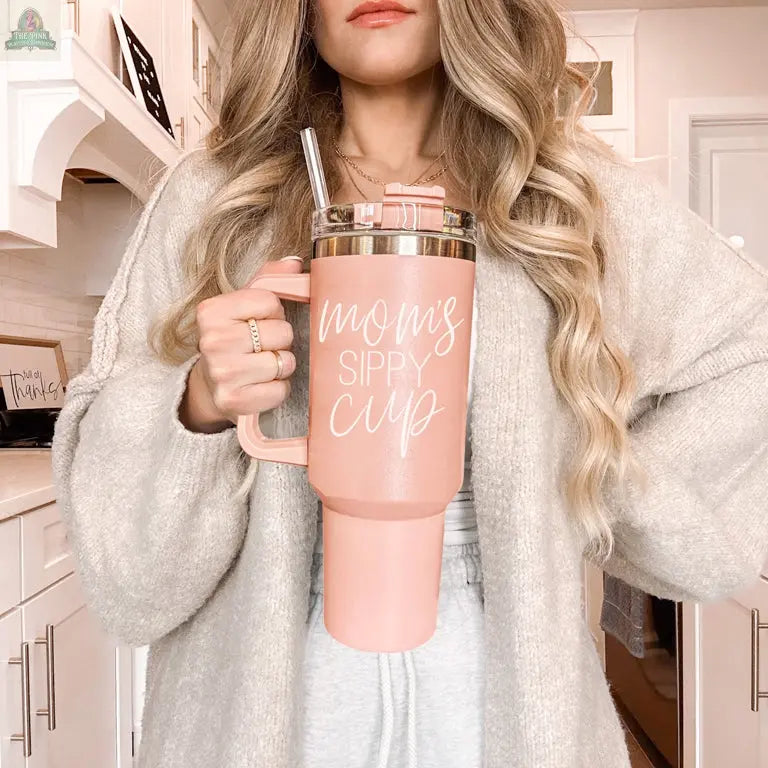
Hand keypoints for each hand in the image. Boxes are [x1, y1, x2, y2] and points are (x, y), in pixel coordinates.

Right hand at [179, 256, 302, 432]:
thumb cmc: (234, 340)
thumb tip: (295, 263)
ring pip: (284, 361)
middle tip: (263, 347)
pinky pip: (280, 390)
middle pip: (282, 332)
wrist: (211, 386)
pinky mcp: (234, 401)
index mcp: (211, 311)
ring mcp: (222, 373)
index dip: (275, 313)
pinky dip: (278, 389)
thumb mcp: (243, 305)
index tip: (261, 321)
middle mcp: (212, 341)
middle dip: (281, 340)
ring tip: (263, 366)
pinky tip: (261, 386)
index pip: (270, 301)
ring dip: (281, 365)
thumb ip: (269, 279)